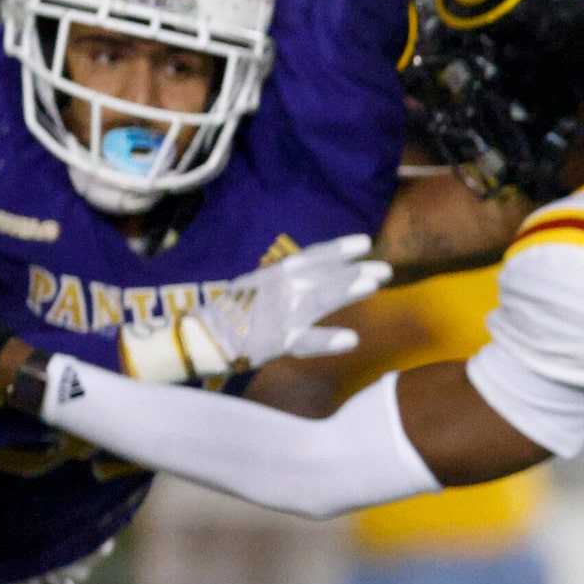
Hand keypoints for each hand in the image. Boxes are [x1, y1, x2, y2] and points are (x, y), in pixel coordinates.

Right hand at [120, 234, 391, 383]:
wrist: (198, 337)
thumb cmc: (230, 314)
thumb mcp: (256, 288)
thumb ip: (284, 281)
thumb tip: (313, 274)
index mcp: (273, 276)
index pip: (309, 257)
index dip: (337, 249)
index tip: (365, 241)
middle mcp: (278, 290)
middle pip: (322, 276)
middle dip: (353, 270)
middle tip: (384, 268)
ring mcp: (280, 315)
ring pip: (318, 299)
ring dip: (346, 290)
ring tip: (374, 284)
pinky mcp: (278, 342)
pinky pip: (306, 342)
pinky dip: (328, 340)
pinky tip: (352, 339)